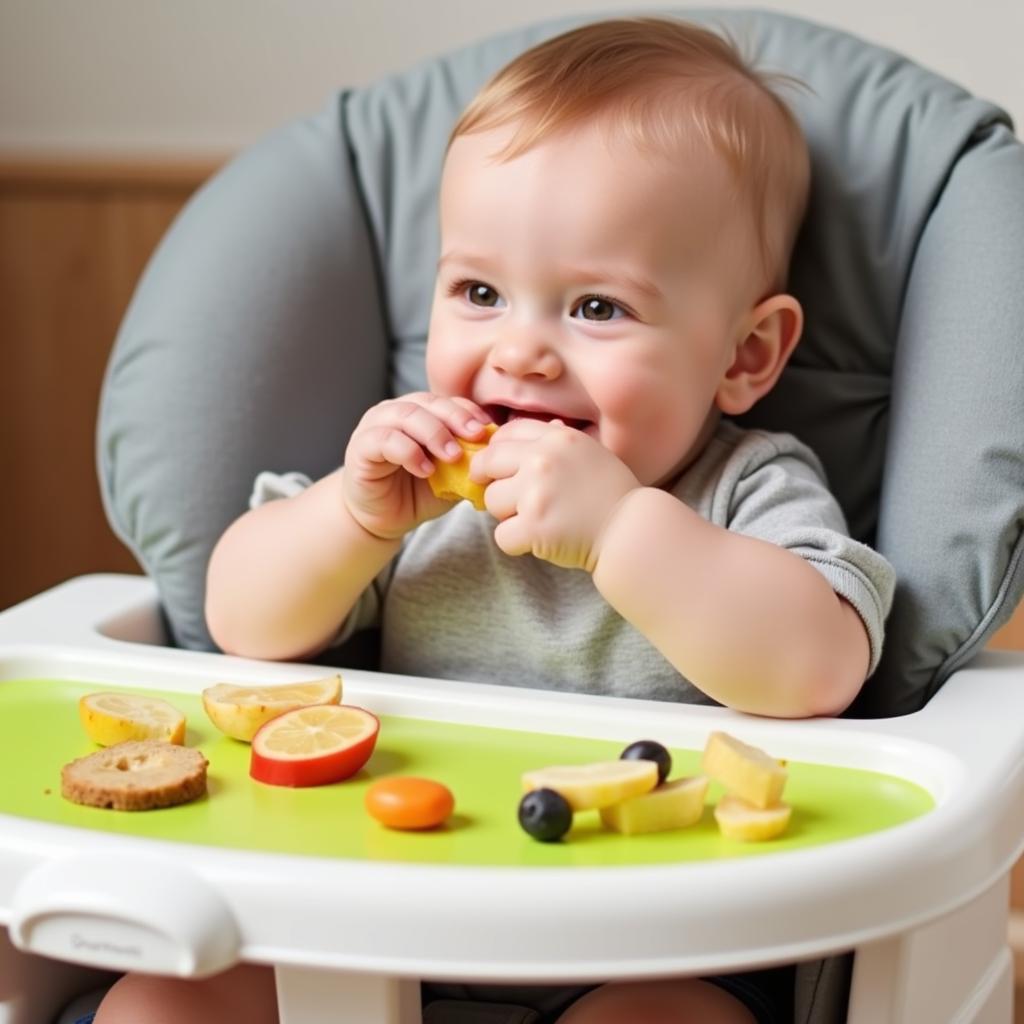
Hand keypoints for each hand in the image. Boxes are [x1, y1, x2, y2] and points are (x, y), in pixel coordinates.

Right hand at [343, 393, 490, 539]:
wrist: (383, 520)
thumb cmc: (417, 494)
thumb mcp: (452, 476)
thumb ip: (469, 461)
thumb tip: (498, 454)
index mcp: (419, 413)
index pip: (446, 401)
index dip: (468, 411)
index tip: (489, 429)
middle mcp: (396, 412)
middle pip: (428, 402)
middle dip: (455, 417)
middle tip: (476, 436)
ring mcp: (375, 426)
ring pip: (406, 415)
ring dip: (434, 433)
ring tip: (453, 456)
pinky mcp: (360, 447)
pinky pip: (385, 439)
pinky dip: (409, 452)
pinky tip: (426, 470)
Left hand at [472, 419, 640, 570]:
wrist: (632, 531)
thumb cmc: (611, 494)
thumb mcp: (589, 452)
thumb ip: (555, 441)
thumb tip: (521, 431)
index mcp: (556, 438)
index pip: (504, 434)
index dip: (496, 454)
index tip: (500, 471)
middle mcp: (543, 460)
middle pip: (487, 464)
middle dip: (494, 483)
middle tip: (510, 500)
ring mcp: (536, 493)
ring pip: (491, 501)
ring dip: (508, 515)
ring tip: (537, 520)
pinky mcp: (533, 527)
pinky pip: (501, 535)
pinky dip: (517, 543)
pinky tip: (540, 540)